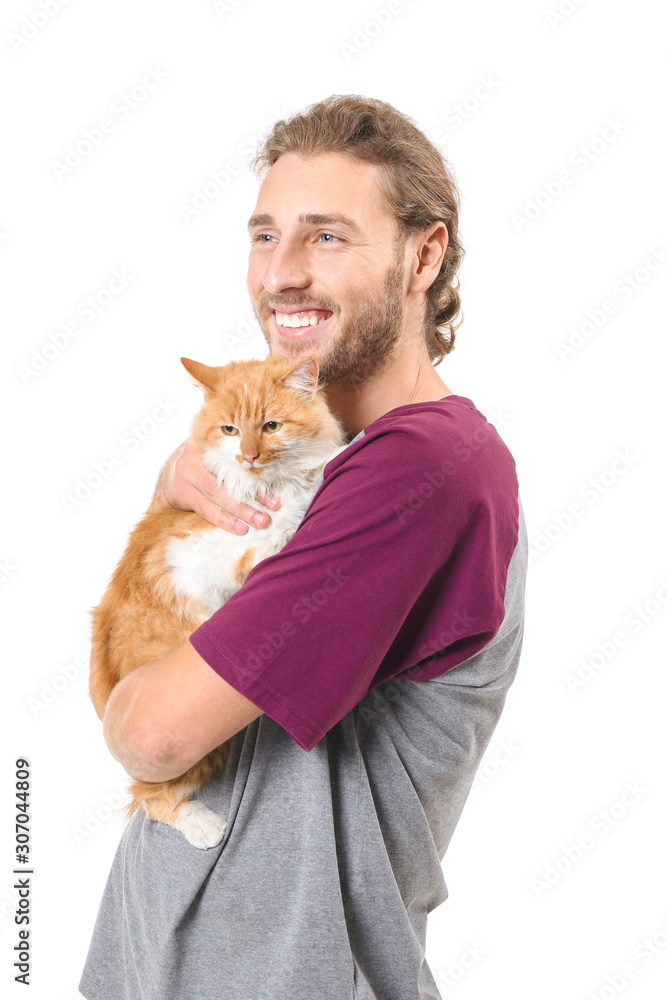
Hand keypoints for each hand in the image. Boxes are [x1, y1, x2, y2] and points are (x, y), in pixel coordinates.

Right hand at [152, 439, 280, 532]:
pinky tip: (238, 528)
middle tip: (273, 507)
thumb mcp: (213, 453)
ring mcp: (187, 474)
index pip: (236, 456)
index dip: (256, 470)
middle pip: (229, 476)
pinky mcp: (182, 492)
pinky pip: (205, 509)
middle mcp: (196, 455)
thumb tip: (270, 470)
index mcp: (209, 442)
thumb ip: (233, 457)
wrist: (167, 477)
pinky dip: (223, 519)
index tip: (275, 482)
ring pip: (218, 494)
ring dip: (241, 510)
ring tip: (259, 521)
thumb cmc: (200, 465)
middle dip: (253, 494)